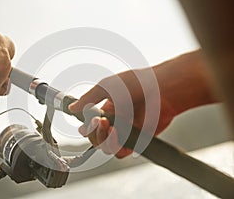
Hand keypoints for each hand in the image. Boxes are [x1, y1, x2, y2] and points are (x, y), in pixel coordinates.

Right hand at [69, 51, 216, 157]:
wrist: (162, 89)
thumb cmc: (138, 82)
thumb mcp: (107, 86)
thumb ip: (88, 98)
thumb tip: (72, 107)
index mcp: (106, 109)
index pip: (89, 125)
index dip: (85, 127)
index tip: (85, 123)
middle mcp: (115, 122)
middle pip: (95, 138)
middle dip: (94, 132)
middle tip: (100, 122)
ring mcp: (126, 132)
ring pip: (105, 147)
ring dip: (104, 139)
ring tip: (111, 127)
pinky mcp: (137, 140)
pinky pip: (121, 151)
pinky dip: (117, 146)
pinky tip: (120, 133)